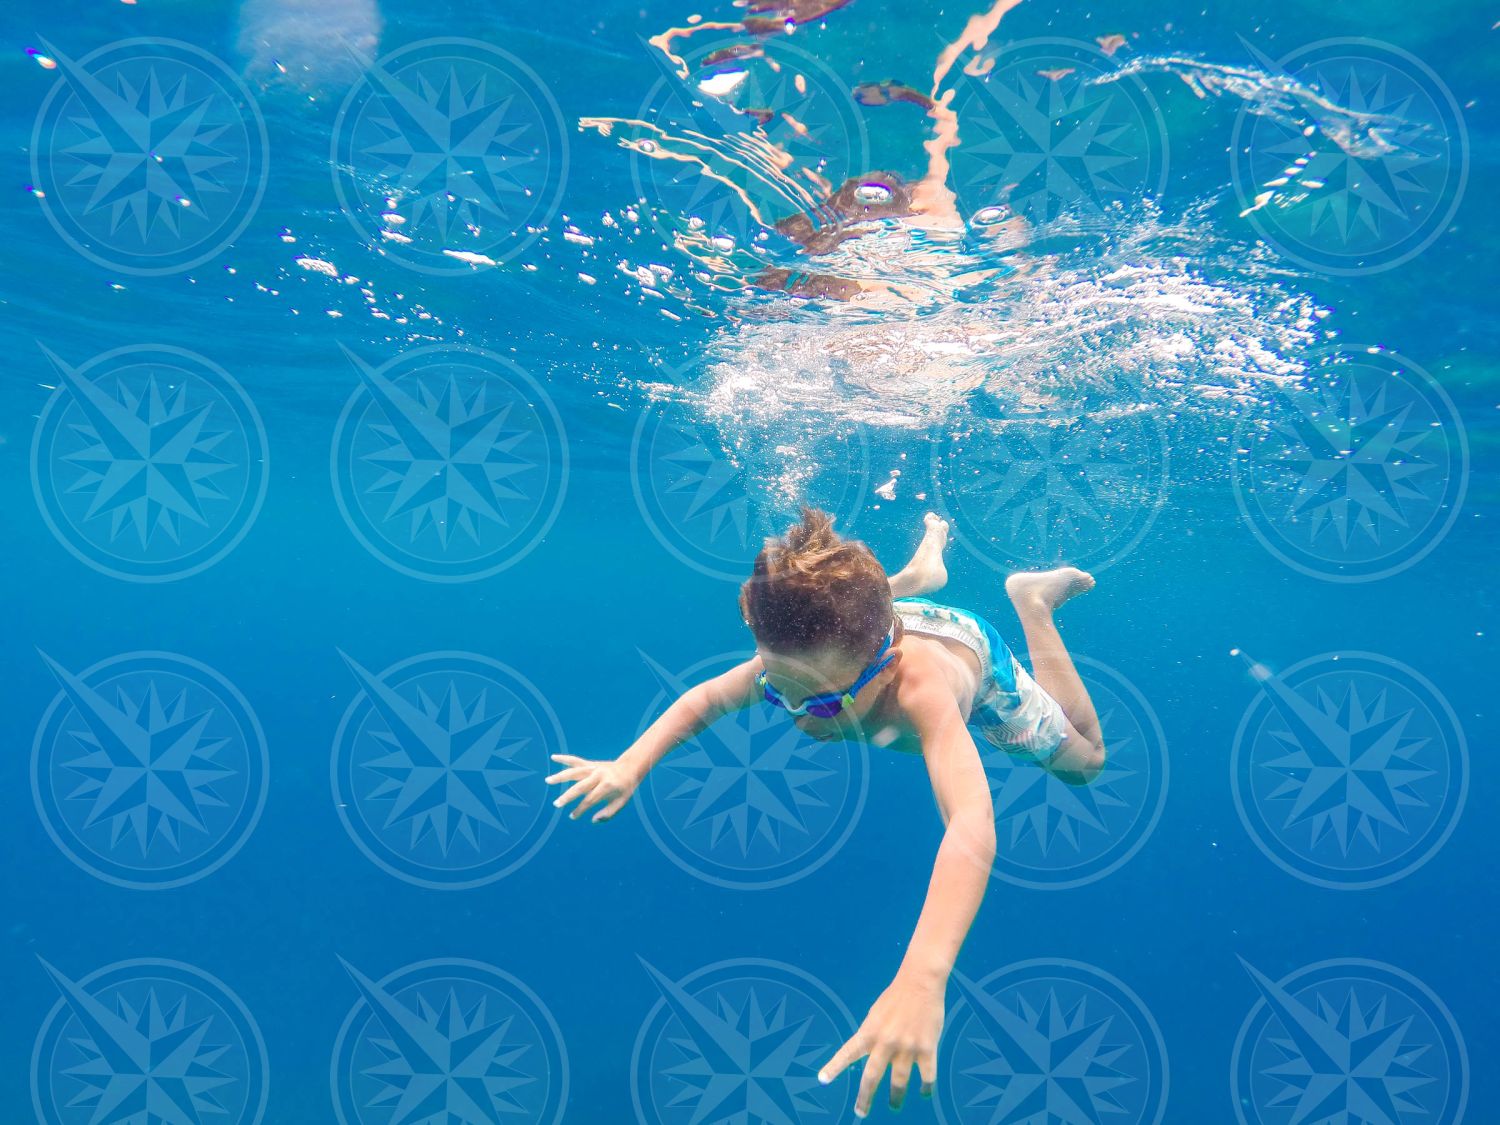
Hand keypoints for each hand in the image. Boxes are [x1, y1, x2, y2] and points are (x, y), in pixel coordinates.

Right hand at [545, 754, 641, 822]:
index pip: (590, 800)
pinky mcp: (591, 763)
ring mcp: (594, 768)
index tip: (572, 816)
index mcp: (607, 786)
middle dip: (567, 796)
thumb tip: (593, 820)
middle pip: (580, 786)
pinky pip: (576, 760)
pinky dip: (565, 758)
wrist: (630, 767)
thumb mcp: (621, 802)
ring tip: (548, 780)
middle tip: (556, 804)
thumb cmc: (625, 788)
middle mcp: (599, 775)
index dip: (580, 809)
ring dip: (561, 776)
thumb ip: (608, 813)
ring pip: (575, 771)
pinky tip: (554, 757)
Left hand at [819, 972, 943, 1116]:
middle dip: (865, 1098)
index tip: (822, 1080)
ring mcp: (907, 1047)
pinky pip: (927, 1076)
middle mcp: (885, 1042)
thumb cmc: (896, 997)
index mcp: (870, 1031)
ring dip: (896, 1098)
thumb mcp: (875, 1014)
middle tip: (860, 1112)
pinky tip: (923, 1092)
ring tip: (894, 1106)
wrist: (920, 982)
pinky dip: (925, 1088)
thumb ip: (871, 1036)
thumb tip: (868, 1056)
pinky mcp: (927, 1049)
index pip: (847, 1052)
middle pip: (872, 1077)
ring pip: (899, 1082)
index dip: (834, 1067)